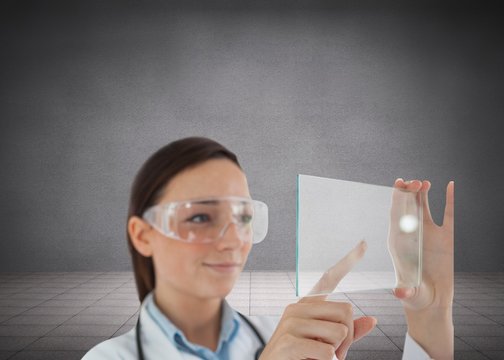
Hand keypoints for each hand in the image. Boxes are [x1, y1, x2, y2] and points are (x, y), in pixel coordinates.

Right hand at [259, 241, 376, 359]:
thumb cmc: (301, 357)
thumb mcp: (327, 344)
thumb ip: (348, 332)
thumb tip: (371, 320)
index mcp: (307, 304)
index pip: (330, 278)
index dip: (348, 262)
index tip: (363, 244)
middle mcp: (298, 307)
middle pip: (346, 312)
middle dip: (348, 338)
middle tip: (333, 352)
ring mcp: (291, 322)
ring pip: (339, 333)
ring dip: (337, 353)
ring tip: (318, 357)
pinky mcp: (289, 341)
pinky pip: (328, 351)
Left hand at [393, 179, 453, 358]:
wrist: (431, 300)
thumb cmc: (415, 296)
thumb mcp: (409, 294)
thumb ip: (405, 291)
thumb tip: (399, 292)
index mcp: (398, 241)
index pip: (395, 215)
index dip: (396, 198)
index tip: (398, 184)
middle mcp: (412, 234)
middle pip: (407, 207)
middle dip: (408, 193)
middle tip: (413, 182)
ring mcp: (428, 234)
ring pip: (423, 207)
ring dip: (422, 193)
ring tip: (424, 183)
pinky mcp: (445, 237)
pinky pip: (448, 214)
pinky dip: (449, 199)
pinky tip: (449, 185)